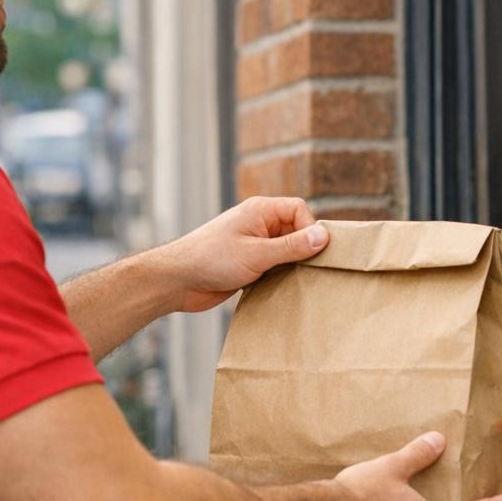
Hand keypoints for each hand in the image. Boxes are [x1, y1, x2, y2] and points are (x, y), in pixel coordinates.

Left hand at [155, 197, 328, 312]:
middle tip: (309, 271)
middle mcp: (259, 224)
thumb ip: (292, 246)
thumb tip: (324, 236)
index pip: (299, 210)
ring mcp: (253, 244)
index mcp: (260, 211)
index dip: (310, 229)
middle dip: (304, 250)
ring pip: (286, 251)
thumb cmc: (212, 259)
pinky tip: (282, 289)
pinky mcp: (249, 264)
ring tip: (295, 282)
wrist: (177, 281)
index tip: (314, 253)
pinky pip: (275, 266)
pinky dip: (281, 277)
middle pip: (296, 231)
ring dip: (292, 266)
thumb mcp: (257, 254)